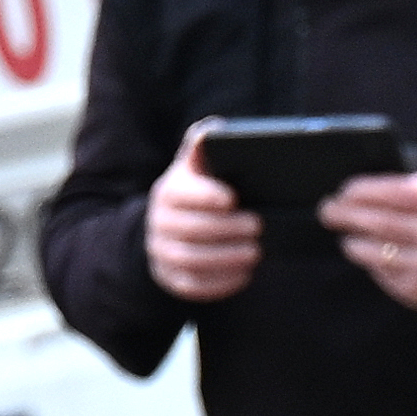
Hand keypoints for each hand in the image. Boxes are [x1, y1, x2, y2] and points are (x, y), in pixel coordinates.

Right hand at [145, 126, 258, 301]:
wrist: (170, 227)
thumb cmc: (196, 190)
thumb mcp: (196, 166)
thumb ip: (204, 145)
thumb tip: (216, 129)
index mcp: (168, 191)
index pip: (181, 193)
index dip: (205, 196)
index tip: (232, 198)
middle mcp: (158, 222)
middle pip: (190, 229)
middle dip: (226, 229)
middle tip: (257, 226)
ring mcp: (161, 252)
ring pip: (190, 260)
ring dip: (226, 258)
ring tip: (256, 252)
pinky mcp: (170, 278)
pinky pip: (192, 286)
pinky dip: (220, 283)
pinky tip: (244, 275)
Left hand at [324, 168, 416, 311]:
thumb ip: (409, 185)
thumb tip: (357, 189)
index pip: (392, 192)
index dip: (362, 192)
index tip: (342, 192)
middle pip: (380, 222)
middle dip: (348, 215)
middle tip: (327, 211)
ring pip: (378, 250)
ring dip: (352, 241)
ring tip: (343, 234)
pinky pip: (384, 271)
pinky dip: (366, 260)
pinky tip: (358, 251)